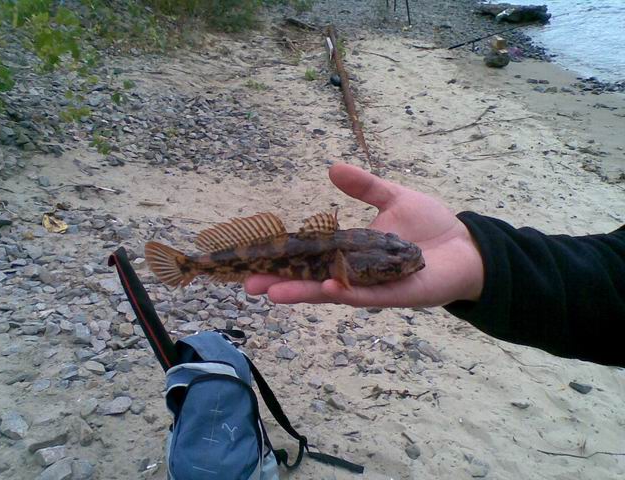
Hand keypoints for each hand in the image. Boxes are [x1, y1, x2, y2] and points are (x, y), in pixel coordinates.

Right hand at [244, 163, 483, 307]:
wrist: (466, 246)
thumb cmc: (431, 226)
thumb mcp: (393, 198)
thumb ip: (364, 187)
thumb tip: (331, 168)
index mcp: (351, 250)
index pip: (310, 255)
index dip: (284, 257)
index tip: (254, 258)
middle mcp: (354, 272)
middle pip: (311, 277)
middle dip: (281, 280)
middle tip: (247, 284)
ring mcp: (371, 286)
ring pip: (331, 290)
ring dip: (303, 291)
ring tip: (272, 292)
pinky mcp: (392, 294)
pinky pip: (364, 295)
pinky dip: (344, 292)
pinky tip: (324, 287)